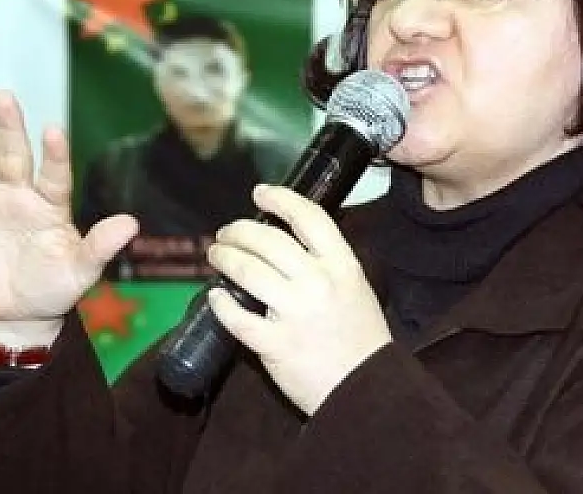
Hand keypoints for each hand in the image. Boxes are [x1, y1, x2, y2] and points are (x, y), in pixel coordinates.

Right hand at [0, 86, 137, 341]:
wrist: (18, 312)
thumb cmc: (54, 289)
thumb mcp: (80, 272)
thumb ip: (100, 246)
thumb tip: (132, 224)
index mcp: (51, 206)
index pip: (54, 175)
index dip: (55, 155)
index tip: (54, 130)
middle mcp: (21, 196)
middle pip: (14, 155)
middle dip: (9, 126)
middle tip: (5, 94)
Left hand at [206, 184, 391, 416]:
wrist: (366, 389)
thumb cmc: (360, 338)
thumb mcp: (354, 288)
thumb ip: (325, 264)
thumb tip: (284, 241)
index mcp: (341, 265)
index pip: (308, 217)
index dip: (280, 199)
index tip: (259, 194)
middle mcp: (317, 283)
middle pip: (267, 240)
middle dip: (239, 231)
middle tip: (225, 233)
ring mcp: (294, 313)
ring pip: (246, 270)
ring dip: (224, 258)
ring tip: (215, 255)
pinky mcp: (274, 343)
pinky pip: (236, 316)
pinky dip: (220, 303)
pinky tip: (215, 296)